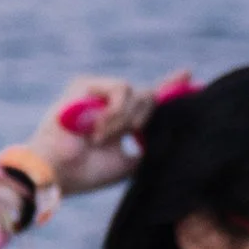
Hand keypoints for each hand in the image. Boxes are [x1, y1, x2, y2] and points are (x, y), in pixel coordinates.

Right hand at [21, 72, 187, 197]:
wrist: (58, 173)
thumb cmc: (87, 172)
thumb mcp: (129, 162)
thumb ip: (149, 145)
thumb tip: (172, 132)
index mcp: (119, 120)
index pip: (149, 99)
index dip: (170, 87)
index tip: (189, 76)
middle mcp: (109, 103)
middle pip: (149, 96)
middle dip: (142, 120)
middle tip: (126, 136)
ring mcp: (97, 93)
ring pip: (138, 93)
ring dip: (125, 120)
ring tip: (102, 138)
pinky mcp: (85, 84)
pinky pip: (122, 89)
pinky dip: (116, 112)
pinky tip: (98, 129)